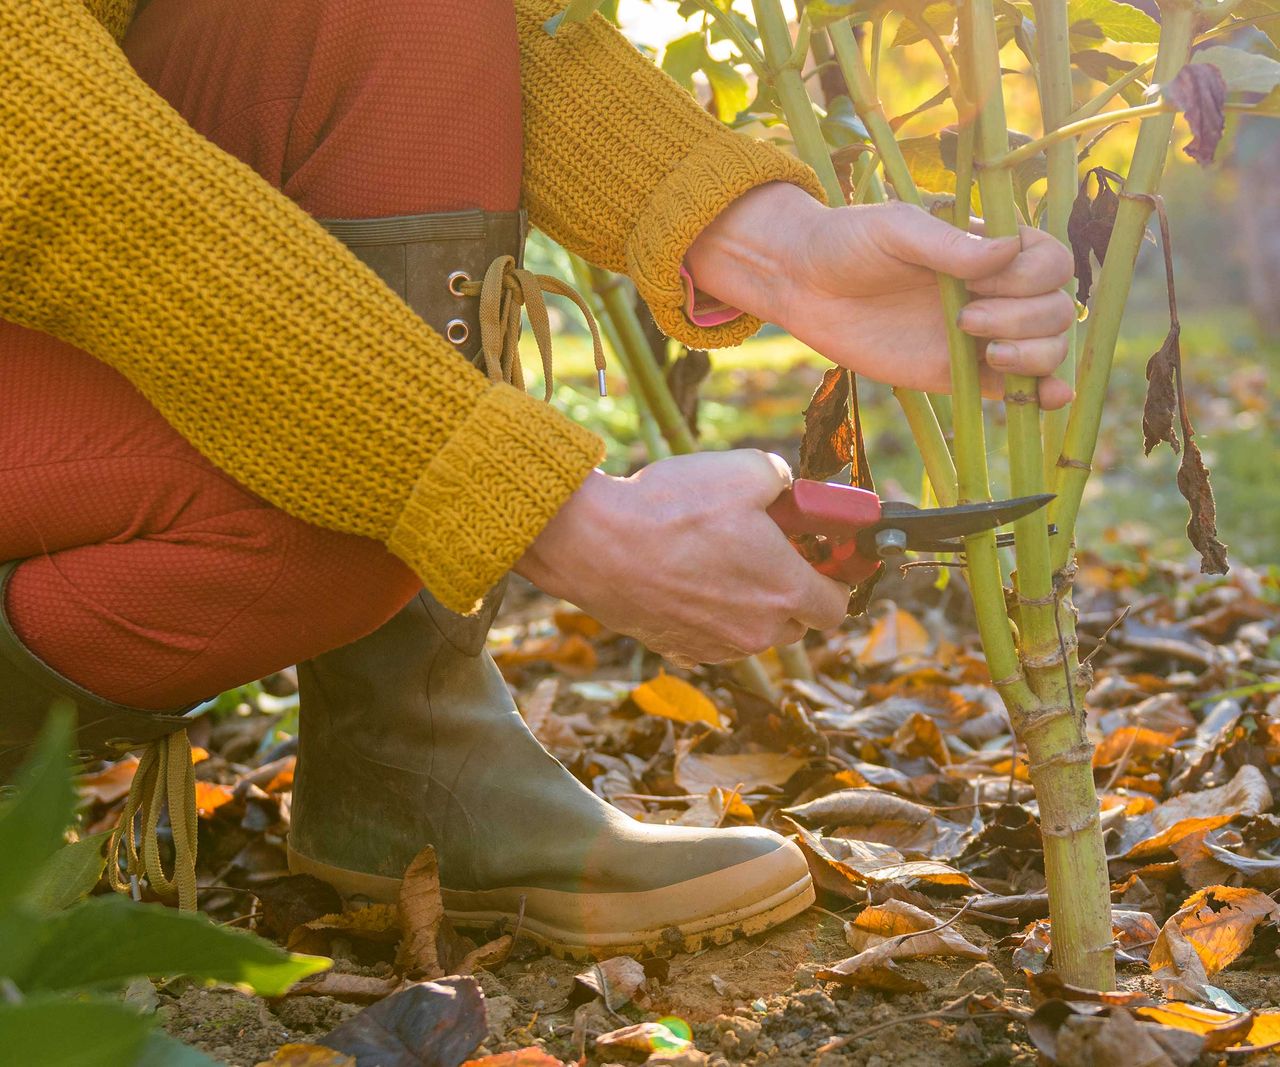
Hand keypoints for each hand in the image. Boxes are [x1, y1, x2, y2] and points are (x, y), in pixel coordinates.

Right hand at [513, 451, 849, 666]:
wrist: (594, 544)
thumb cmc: (672, 507)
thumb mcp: (745, 469)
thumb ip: (784, 480)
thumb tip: (787, 488)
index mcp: (785, 591)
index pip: (837, 606)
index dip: (832, 578)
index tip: (817, 554)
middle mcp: (758, 631)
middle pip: (797, 622)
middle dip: (789, 589)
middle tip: (765, 550)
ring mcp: (717, 648)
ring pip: (752, 631)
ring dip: (747, 603)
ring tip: (713, 558)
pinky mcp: (679, 651)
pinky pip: (712, 636)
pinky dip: (708, 613)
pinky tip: (682, 576)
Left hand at [686, 183, 1076, 407]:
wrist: (804, 286)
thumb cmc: (849, 244)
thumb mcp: (896, 230)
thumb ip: (949, 244)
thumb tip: (1009, 250)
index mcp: (989, 247)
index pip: (1052, 262)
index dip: (1030, 277)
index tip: (977, 282)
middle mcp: (996, 290)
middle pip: (1057, 309)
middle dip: (1024, 318)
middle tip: (963, 319)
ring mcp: (982, 334)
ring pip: (1047, 348)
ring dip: (1035, 355)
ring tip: (988, 353)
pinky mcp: (960, 374)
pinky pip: (1014, 388)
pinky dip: (1042, 394)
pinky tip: (1051, 398)